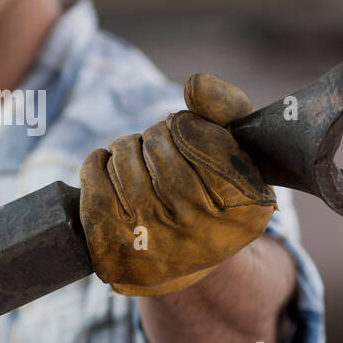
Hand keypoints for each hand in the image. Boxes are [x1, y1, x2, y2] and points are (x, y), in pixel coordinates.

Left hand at [79, 72, 276, 295]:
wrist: (185, 255)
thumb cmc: (212, 189)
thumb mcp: (236, 147)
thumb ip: (227, 107)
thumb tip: (196, 84)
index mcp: (247, 210)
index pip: (199, 137)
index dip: (185, 125)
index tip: (185, 131)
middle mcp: (206, 238)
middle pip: (159, 149)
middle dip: (154, 135)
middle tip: (158, 143)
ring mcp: (158, 252)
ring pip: (124, 166)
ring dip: (125, 150)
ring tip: (136, 158)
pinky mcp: (117, 258)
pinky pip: (95, 191)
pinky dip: (94, 166)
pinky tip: (107, 167)